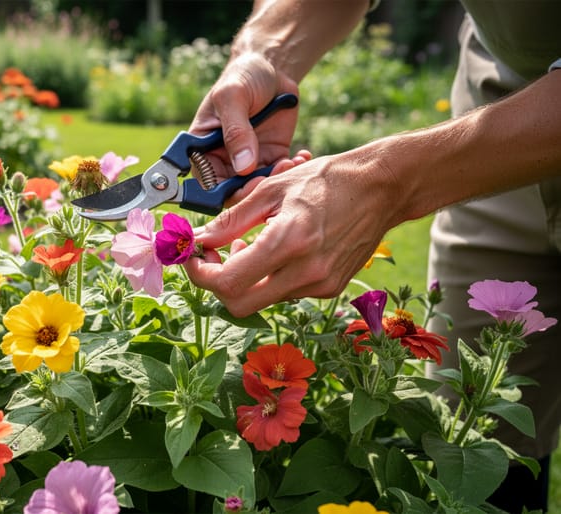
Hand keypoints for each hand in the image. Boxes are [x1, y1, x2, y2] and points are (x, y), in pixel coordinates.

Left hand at [183, 153, 398, 316]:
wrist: (383, 188)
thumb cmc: (326, 180)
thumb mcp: (271, 190)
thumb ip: (230, 220)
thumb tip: (197, 239)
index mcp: (289, 242)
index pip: (227, 282)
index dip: (200, 273)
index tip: (193, 256)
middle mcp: (307, 272)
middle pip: (239, 305)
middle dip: (217, 284)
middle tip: (213, 256)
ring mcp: (321, 285)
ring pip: (261, 300)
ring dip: (243, 279)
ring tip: (249, 244)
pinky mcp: (330, 289)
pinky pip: (284, 294)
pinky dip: (268, 278)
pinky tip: (275, 251)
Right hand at [189, 52, 300, 181]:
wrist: (270, 67)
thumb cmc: (242, 77)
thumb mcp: (233, 97)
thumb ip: (236, 131)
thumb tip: (242, 167)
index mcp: (203, 149)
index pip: (207, 182)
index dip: (224, 191)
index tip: (247, 184)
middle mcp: (223, 159)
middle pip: (234, 191)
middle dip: (256, 188)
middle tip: (275, 174)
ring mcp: (248, 160)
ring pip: (260, 185)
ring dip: (277, 179)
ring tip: (292, 162)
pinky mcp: (271, 156)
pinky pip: (279, 173)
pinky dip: (292, 170)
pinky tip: (302, 156)